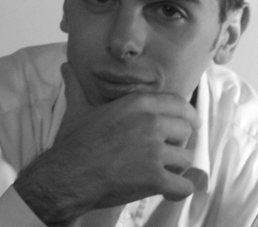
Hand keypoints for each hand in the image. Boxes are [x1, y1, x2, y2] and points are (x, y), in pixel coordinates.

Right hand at [14, 62, 199, 225]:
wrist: (64, 177)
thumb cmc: (72, 143)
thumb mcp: (78, 109)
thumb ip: (77, 87)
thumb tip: (66, 66)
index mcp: (139, 104)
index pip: (180, 104)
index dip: (189, 115)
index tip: (193, 123)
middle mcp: (151, 123)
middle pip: (186, 130)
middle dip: (180, 142)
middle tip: (169, 152)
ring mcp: (154, 151)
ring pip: (186, 157)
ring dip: (178, 167)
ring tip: (167, 171)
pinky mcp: (154, 178)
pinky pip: (183, 185)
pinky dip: (178, 190)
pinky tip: (169, 190)